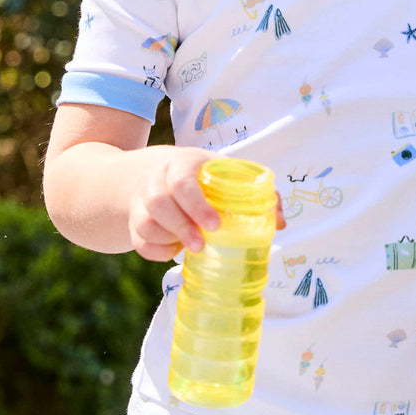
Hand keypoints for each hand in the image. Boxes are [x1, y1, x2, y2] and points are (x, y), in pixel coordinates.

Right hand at [127, 147, 286, 260]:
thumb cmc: (206, 179)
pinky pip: (139, 241)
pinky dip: (155, 251)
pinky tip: (174, 250)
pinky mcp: (134, 220)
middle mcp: (157, 179)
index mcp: (183, 163)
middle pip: (157, 202)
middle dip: (179, 227)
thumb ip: (258, 195)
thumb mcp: (228, 175)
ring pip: (144, 223)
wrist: (160, 173)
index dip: (196, 204)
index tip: (215, 224)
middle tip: (201, 246)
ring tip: (190, 247)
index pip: (181, 180)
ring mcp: (142, 200)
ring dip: (167, 239)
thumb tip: (281, 222)